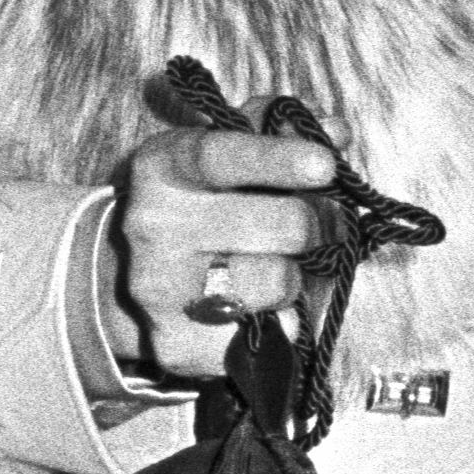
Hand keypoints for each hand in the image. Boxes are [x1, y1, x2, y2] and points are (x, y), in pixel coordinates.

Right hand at [108, 118, 337, 386]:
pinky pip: (271, 335)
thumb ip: (279, 131)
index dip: (277, 159)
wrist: (135, 275)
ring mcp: (159, 289)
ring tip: (270, 268)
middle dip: (315, 226)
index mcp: (163, 166)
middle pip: (281, 226)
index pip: (221, 155)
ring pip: (279, 282)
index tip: (325, 165)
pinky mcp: (176, 344)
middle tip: (315, 226)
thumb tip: (338, 129)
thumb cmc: (202, 203)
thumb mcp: (226, 150)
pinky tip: (256, 308)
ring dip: (294, 277)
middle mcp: (154, 226)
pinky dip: (281, 321)